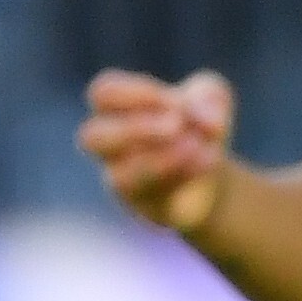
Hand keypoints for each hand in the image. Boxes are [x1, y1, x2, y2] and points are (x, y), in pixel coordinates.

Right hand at [77, 68, 236, 235]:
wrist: (208, 167)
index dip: (135, 94)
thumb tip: (206, 123)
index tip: (174, 102)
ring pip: (119, 177)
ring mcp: (123, 179)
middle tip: (177, 124)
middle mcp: (109, 146)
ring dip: (161, 159)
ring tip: (195, 145)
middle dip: (136, 129)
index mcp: (115, 110)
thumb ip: (208, 97)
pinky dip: (182, 175)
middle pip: (92, 136)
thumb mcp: (209, 98)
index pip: (103, 94)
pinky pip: (153, 197)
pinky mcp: (146, 206)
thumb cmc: (194, 123)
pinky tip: (208, 160)